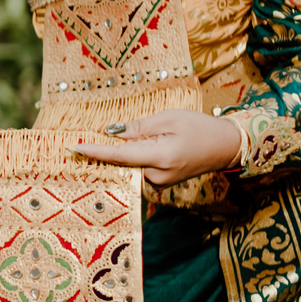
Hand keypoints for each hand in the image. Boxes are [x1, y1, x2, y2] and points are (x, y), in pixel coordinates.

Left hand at [72, 109, 241, 187]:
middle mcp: (158, 176)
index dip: (96, 152)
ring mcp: (159, 183)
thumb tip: (112, 133)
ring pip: (129, 167)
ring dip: (117, 155)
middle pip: (122, 163)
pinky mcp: (160, 183)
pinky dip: (128, 160)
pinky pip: (138, 170)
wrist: (225, 147)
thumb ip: (139, 127)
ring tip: (102, 144)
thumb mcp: (169, 118)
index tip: (75, 148)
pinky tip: (122, 149)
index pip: (120, 156)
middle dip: (102, 153)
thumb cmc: (199, 127)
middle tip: (77, 143)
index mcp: (160, 157)